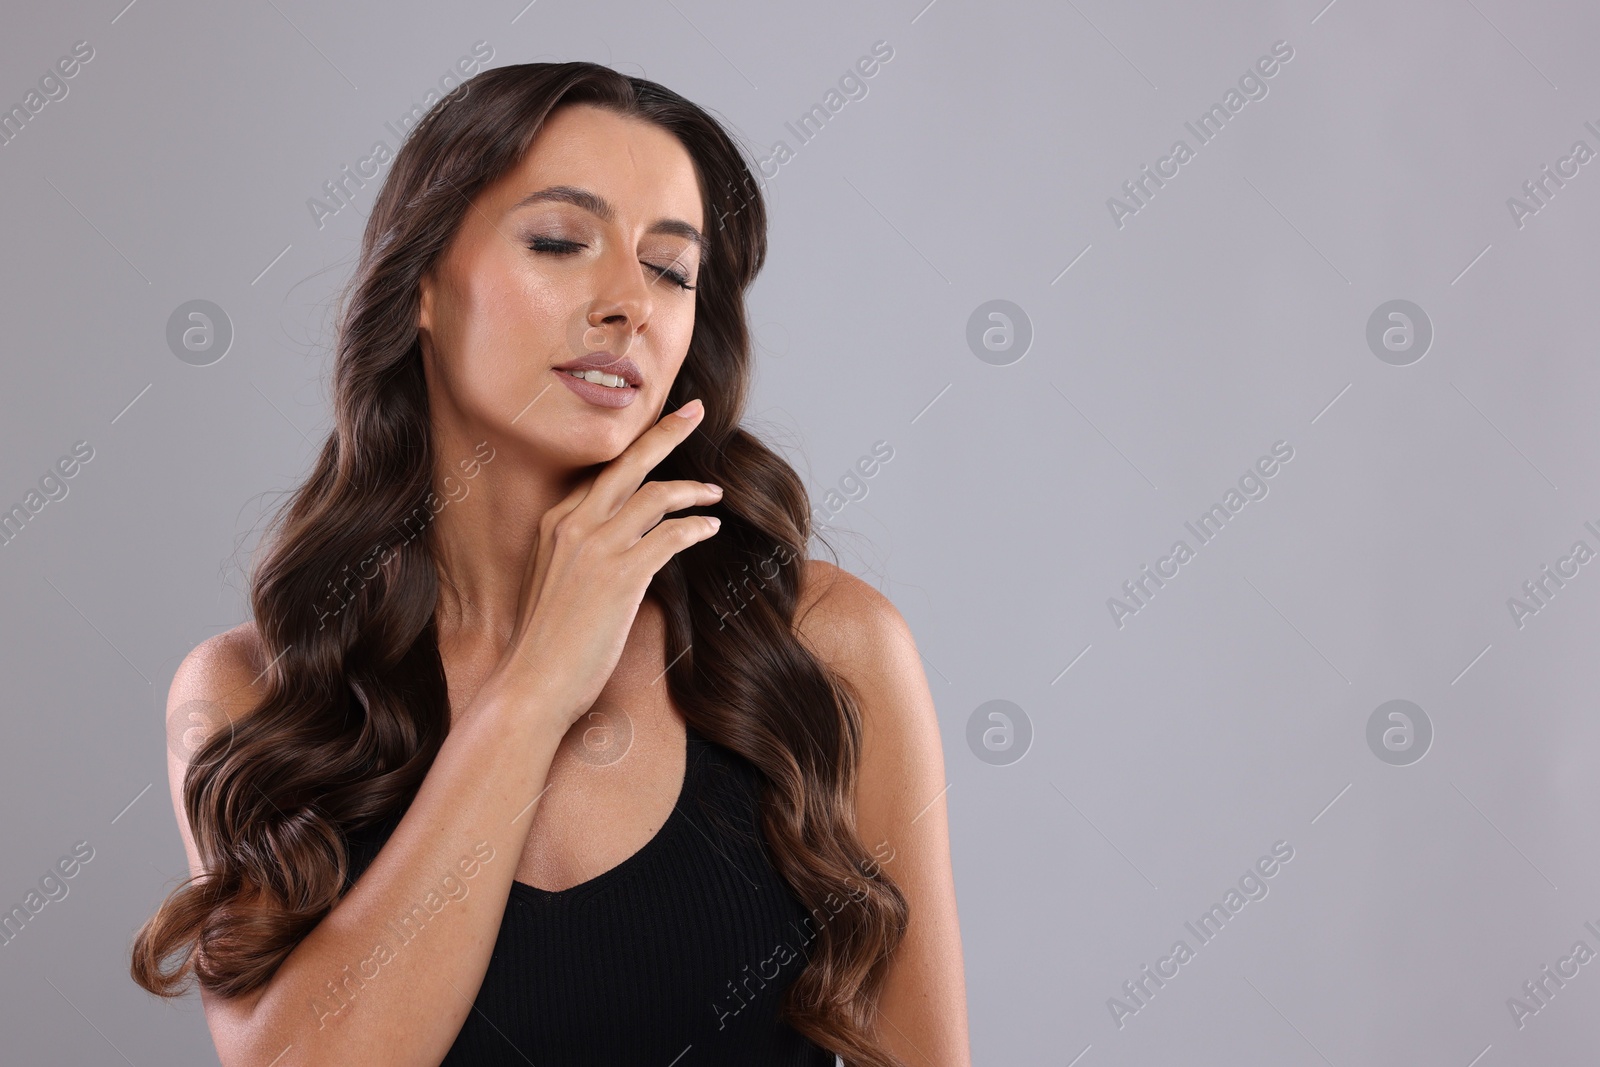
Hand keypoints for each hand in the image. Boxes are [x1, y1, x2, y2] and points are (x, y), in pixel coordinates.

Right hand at [490, 397, 722, 727]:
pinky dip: (695, 528)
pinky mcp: (619, 576)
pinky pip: (670, 536)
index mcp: (553, 523)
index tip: (661, 436)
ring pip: (656, 496)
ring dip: (693, 490)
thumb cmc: (545, 644)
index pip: (602, 473)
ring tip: (714, 494)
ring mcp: (595, 548)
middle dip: (666, 431)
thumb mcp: (553, 583)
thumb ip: (579, 556)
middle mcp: (572, 525)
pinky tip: (709, 529)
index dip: (636, 453)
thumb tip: (615, 549)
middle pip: (628, 463)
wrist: (531, 685)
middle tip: (696, 411)